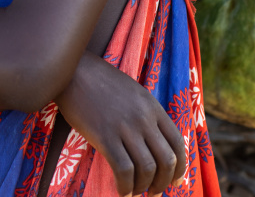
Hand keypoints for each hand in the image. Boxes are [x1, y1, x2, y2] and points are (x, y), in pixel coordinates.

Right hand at [57, 51, 185, 196]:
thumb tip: (153, 144)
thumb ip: (145, 114)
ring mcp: (125, 127)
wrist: (73, 70)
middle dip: (163, 182)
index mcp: (152, 106)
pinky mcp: (105, 136)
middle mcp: (143, 118)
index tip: (175, 181)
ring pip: (147, 169)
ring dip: (143, 187)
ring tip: (136, 191)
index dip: (180, 167)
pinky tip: (121, 190)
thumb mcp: (132, 92)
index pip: (177, 142)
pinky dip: (125, 187)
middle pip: (166, 160)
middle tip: (154, 191)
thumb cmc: (100, 81)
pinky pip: (124, 170)